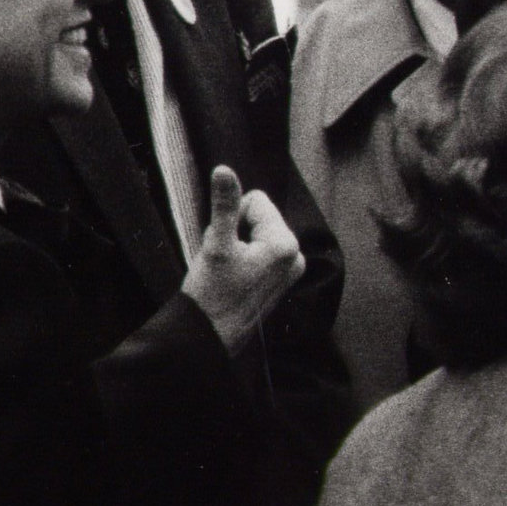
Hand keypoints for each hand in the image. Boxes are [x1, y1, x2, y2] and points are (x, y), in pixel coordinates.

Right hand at [182, 165, 305, 354]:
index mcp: (285, 243)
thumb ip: (224, 204)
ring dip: (239, 244)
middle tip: (224, 259)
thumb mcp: (215, 242)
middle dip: (236, 230)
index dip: (232, 216)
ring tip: (229, 269)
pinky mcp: (283, 280)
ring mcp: (292, 269)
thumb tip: (224, 170)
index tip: (225, 243)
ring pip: (257, 233)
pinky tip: (236, 277)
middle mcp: (296, 255)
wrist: (210, 335)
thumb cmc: (212, 292)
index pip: (255, 200)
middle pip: (259, 216)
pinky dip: (246, 257)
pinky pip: (261, 251)